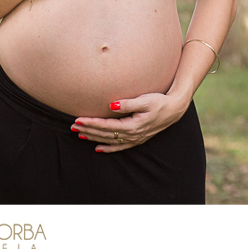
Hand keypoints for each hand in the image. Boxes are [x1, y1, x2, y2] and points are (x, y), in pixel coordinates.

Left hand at [71, 92, 186, 152]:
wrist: (175, 109)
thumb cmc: (159, 101)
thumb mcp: (145, 100)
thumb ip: (128, 104)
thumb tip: (112, 105)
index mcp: (133, 125)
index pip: (106, 125)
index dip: (91, 123)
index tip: (78, 120)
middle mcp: (133, 135)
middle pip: (105, 134)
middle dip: (88, 130)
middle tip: (72, 126)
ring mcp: (135, 139)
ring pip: (110, 141)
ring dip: (94, 138)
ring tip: (79, 134)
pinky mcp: (138, 139)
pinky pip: (120, 147)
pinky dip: (108, 148)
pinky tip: (98, 148)